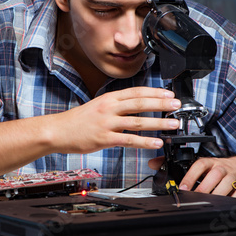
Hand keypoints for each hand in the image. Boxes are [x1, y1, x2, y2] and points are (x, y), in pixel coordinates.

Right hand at [50, 87, 180, 153]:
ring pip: (138, 121)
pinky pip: (129, 140)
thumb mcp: (96, 106)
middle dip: (161, 104)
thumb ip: (114, 106)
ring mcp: (107, 123)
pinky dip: (145, 141)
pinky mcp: (104, 138)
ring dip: (158, 122)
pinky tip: (156, 142)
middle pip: (140, 103)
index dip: (154, 92)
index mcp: (108, 98)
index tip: (169, 93)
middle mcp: (109, 108)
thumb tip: (133, 107)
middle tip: (177, 105)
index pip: (136, 92)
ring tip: (173, 125)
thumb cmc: (76, 120)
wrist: (57, 130)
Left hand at [178, 149, 235, 197]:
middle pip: (215, 175)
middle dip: (204, 188)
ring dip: (217, 194)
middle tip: (195, 197)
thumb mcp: (210, 168)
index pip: (200, 165)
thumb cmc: (223, 169)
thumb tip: (184, 190)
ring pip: (228, 184)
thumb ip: (198, 176)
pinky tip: (224, 205)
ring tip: (209, 202)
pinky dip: (232, 200)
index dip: (190, 176)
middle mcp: (223, 168)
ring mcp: (235, 177)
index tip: (183, 188)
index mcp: (212, 162)